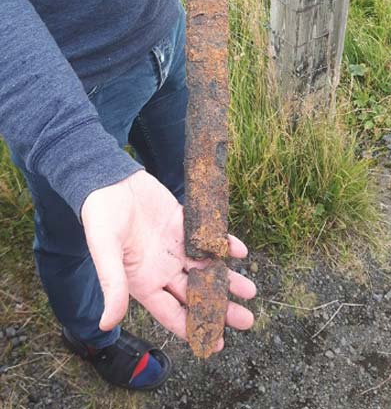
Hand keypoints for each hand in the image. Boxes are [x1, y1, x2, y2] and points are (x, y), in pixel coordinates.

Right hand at [82, 170, 255, 351]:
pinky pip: (206, 238)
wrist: (108, 180)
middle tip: (246, 319)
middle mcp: (162, 268)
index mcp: (144, 282)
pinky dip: (222, 244)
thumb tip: (107, 324)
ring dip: (227, 279)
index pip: (172, 313)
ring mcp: (174, 246)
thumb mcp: (105, 252)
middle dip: (220, 308)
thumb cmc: (101, 218)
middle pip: (195, 294)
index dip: (193, 329)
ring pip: (205, 269)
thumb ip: (112, 286)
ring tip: (250, 290)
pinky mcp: (182, 223)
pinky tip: (239, 250)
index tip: (216, 344)